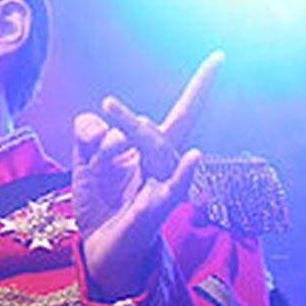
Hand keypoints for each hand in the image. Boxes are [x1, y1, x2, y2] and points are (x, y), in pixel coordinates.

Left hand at [72, 52, 222, 299]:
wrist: (97, 248)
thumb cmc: (99, 203)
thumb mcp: (84, 162)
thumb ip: (88, 134)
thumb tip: (98, 123)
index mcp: (149, 151)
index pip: (182, 114)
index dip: (200, 87)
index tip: (220, 56)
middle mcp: (163, 165)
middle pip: (156, 131)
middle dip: (129, 118)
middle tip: (106, 103)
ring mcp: (164, 186)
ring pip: (157, 150)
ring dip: (132, 134)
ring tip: (108, 125)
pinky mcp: (158, 210)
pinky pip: (174, 189)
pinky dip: (183, 174)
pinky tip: (194, 156)